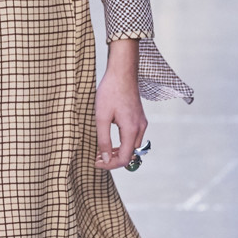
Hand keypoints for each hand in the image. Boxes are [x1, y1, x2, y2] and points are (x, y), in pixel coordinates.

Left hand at [95, 40, 147, 172]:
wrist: (122, 72)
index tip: (95, 162)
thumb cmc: (110, 91)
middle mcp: (140, 128)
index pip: (124, 158)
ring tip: (101, 150)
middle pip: (130, 155)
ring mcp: (141, 123)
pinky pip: (133, 138)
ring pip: (132, 147)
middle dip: (113, 160)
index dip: (109, 164)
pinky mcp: (139, 118)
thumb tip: (106, 159)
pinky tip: (109, 139)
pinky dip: (122, 143)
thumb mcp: (101, 117)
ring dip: (117, 152)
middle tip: (96, 157)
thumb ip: (103, 140)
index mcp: (131, 130)